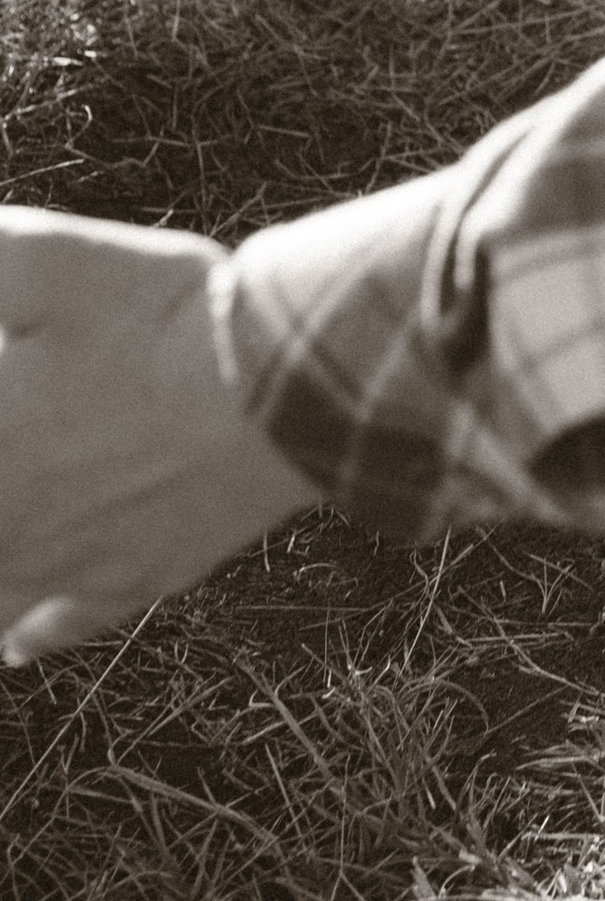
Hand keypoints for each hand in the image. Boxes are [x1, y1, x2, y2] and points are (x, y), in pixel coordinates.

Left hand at [0, 210, 317, 657]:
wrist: (281, 385)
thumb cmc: (167, 318)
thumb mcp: (51, 259)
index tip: (5, 390)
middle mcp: (11, 518)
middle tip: (15, 454)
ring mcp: (71, 561)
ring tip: (3, 549)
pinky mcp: (136, 578)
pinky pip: (59, 626)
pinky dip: (28, 635)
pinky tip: (13, 642)